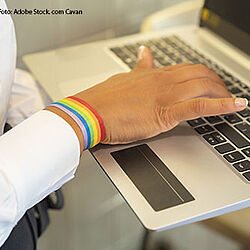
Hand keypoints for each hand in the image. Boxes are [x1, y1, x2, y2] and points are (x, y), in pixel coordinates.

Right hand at [75, 46, 247, 143]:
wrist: (90, 112)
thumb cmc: (103, 99)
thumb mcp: (124, 78)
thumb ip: (139, 67)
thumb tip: (145, 54)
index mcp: (153, 74)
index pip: (186, 68)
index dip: (203, 74)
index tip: (209, 81)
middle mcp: (162, 80)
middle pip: (200, 74)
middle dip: (216, 82)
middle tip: (224, 92)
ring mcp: (165, 95)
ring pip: (204, 86)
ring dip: (222, 92)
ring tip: (231, 99)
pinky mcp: (165, 112)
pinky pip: (199, 106)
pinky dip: (222, 105)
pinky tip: (236, 106)